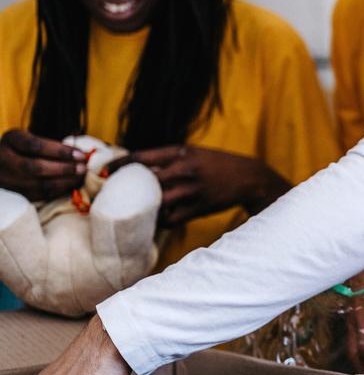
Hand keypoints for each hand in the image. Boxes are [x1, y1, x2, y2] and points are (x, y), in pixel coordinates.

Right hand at [0, 129, 84, 200]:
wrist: (3, 164)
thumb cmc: (25, 149)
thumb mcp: (32, 139)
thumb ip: (52, 145)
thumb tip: (82, 155)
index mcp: (11, 140)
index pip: (34, 145)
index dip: (60, 151)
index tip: (80, 154)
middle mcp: (4, 159)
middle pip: (35, 167)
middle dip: (64, 168)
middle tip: (82, 168)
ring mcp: (7, 178)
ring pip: (38, 184)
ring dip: (64, 182)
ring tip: (80, 177)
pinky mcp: (15, 193)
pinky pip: (39, 195)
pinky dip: (58, 190)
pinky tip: (70, 185)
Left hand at [108, 145, 289, 225]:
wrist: (249, 177)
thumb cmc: (217, 164)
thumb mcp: (193, 154)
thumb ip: (169, 159)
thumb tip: (137, 166)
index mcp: (180, 152)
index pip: (141, 156)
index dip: (118, 164)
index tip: (102, 170)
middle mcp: (184, 170)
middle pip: (144, 181)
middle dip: (123, 189)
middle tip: (107, 196)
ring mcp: (191, 190)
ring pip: (156, 202)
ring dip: (141, 208)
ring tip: (128, 212)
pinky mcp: (198, 208)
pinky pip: (171, 218)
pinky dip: (160, 221)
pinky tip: (155, 221)